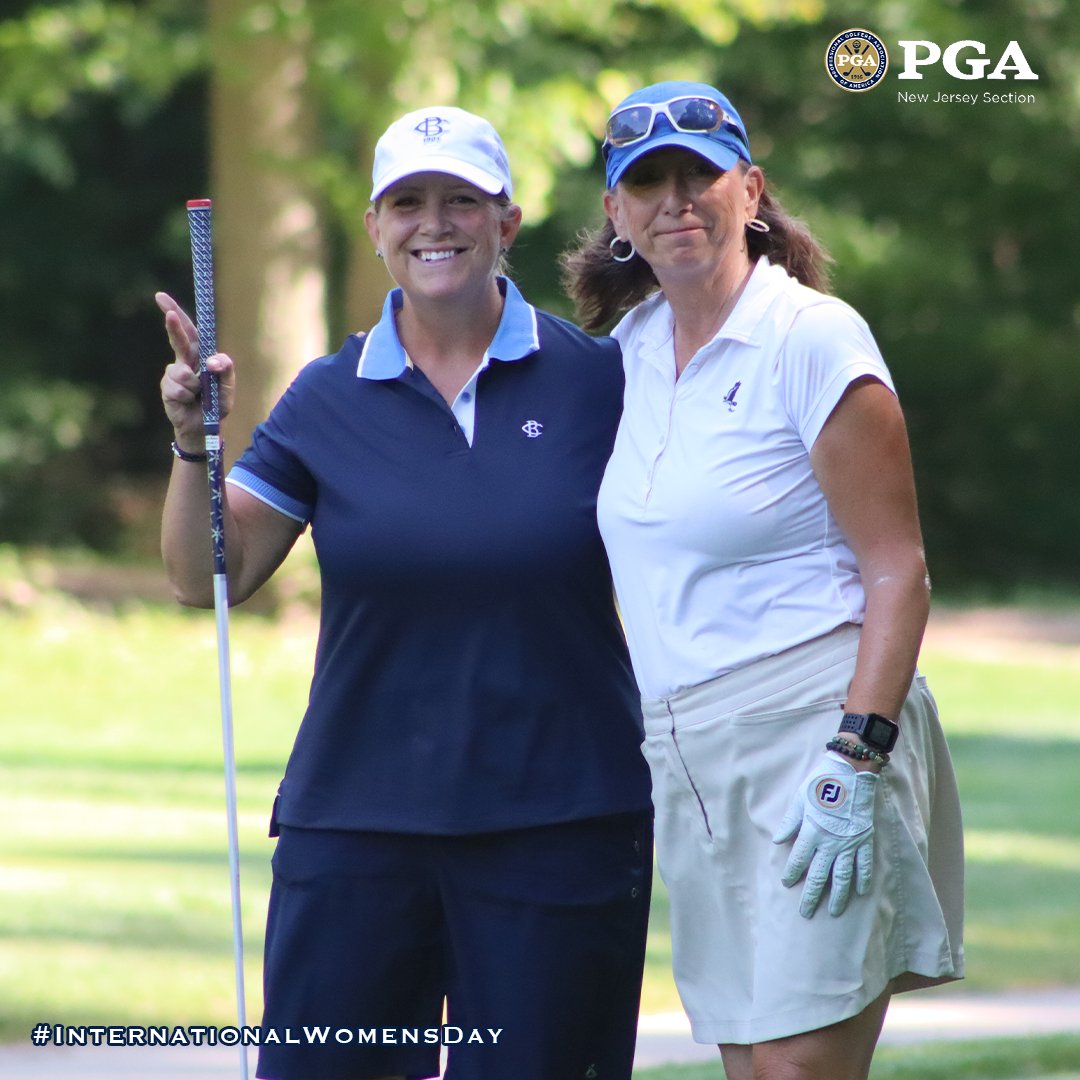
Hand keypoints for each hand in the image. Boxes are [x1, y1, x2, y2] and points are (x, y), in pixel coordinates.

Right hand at [156, 291, 234, 447]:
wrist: (205, 428)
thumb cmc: (217, 405)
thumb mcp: (227, 388)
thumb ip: (226, 371)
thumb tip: (213, 360)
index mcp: (199, 356)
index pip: (189, 331)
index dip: (175, 313)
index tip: (160, 297)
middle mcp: (184, 361)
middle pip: (178, 339)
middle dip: (173, 325)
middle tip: (170, 314)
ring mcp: (174, 374)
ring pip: (184, 372)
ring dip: (195, 385)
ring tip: (199, 396)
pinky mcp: (168, 388)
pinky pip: (179, 388)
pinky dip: (188, 395)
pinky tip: (189, 401)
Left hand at [772, 752, 878, 917]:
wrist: (852, 773)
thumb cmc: (822, 784)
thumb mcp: (800, 799)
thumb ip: (790, 822)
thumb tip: (777, 840)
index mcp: (812, 831)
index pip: (799, 860)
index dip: (792, 874)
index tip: (787, 885)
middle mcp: (830, 842)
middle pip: (819, 875)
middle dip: (812, 896)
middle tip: (806, 913)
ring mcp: (850, 843)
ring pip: (843, 876)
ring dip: (838, 896)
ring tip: (834, 912)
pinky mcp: (865, 839)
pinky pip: (864, 864)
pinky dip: (863, 879)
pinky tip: (860, 892)